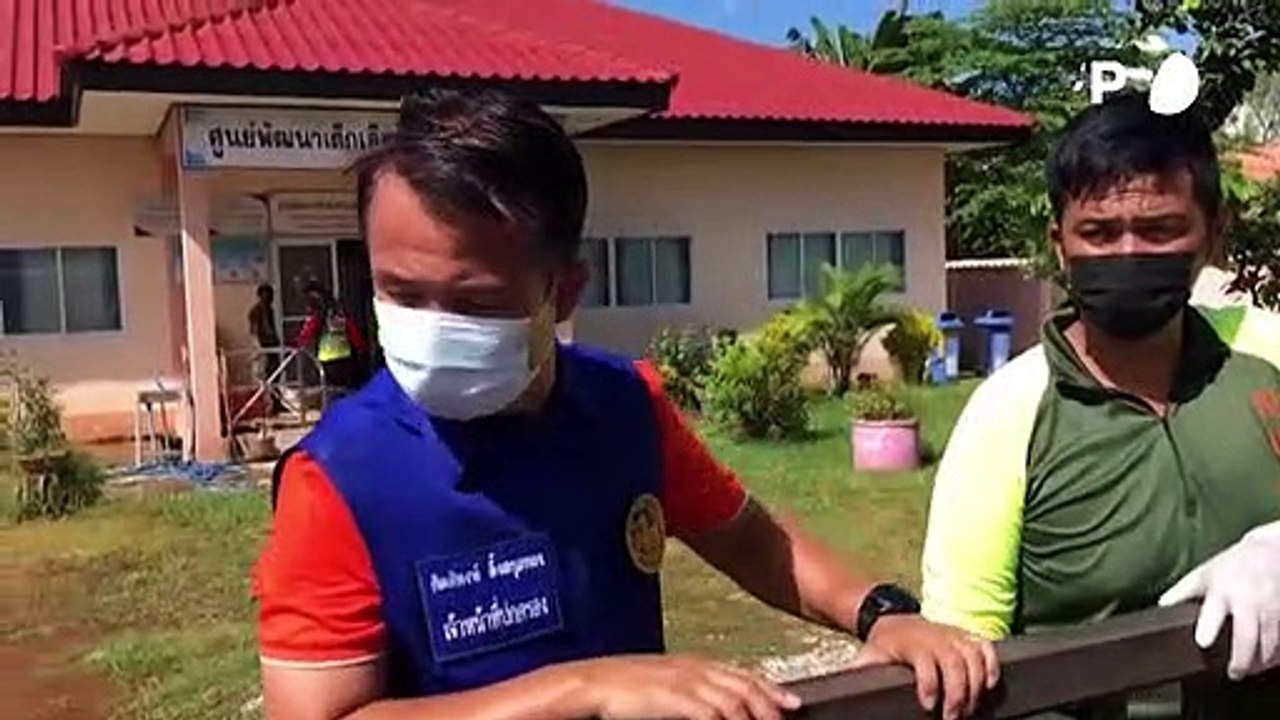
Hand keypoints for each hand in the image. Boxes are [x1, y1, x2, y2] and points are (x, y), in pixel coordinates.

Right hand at [574, 654, 801, 719]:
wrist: (591, 684)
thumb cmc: (621, 688)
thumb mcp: (661, 684)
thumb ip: (686, 688)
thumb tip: (707, 707)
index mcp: (693, 663)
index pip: (742, 674)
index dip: (770, 688)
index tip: (792, 702)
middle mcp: (695, 668)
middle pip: (746, 686)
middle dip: (771, 705)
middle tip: (788, 718)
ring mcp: (687, 682)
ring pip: (736, 702)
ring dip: (754, 718)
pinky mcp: (677, 697)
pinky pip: (714, 715)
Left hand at [850, 615, 998, 719]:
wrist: (894, 618)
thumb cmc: (884, 645)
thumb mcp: (870, 656)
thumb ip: (862, 671)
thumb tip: (842, 686)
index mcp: (912, 643)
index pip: (925, 663)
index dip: (929, 685)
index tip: (928, 706)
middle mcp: (936, 637)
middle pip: (955, 664)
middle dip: (957, 694)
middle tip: (953, 717)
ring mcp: (954, 635)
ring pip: (974, 658)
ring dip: (976, 686)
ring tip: (969, 709)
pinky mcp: (967, 635)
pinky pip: (985, 647)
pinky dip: (992, 665)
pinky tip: (990, 685)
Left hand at [1158, 521, 1279, 680]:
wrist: (1273, 550)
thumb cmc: (1233, 564)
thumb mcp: (1205, 572)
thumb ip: (1183, 591)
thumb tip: (1162, 606)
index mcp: (1222, 591)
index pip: (1214, 611)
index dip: (1208, 626)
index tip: (1202, 641)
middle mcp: (1248, 602)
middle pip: (1247, 636)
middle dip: (1241, 659)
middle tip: (1234, 673)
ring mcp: (1270, 609)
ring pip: (1269, 642)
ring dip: (1261, 660)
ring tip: (1250, 670)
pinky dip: (1276, 652)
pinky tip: (1269, 659)